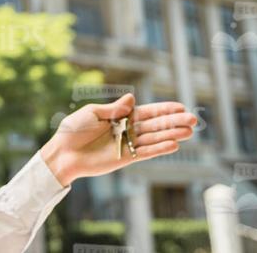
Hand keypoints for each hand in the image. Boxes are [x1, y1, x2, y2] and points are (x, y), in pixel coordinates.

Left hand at [40, 93, 196, 186]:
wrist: (62, 153)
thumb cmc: (73, 130)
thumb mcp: (92, 113)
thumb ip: (114, 108)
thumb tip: (133, 98)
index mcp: (120, 116)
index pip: (147, 112)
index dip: (164, 110)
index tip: (181, 106)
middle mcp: (127, 130)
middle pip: (155, 125)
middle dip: (174, 122)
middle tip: (194, 119)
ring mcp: (127, 144)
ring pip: (154, 139)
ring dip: (172, 135)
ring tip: (190, 131)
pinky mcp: (124, 158)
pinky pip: (145, 153)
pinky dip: (159, 149)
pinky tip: (174, 145)